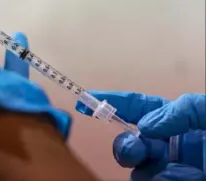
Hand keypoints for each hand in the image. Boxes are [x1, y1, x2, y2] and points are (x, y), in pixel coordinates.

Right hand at [76, 92, 205, 180]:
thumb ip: (181, 111)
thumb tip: (146, 125)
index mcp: (176, 122)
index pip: (136, 109)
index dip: (111, 103)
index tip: (86, 100)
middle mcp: (167, 148)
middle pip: (129, 145)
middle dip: (125, 146)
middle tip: (136, 149)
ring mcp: (169, 171)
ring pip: (138, 172)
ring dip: (154, 169)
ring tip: (186, 172)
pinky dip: (166, 179)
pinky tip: (187, 177)